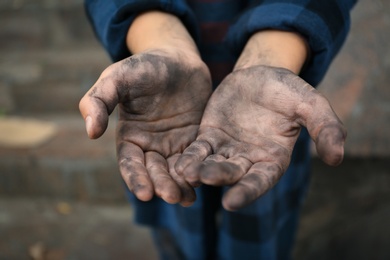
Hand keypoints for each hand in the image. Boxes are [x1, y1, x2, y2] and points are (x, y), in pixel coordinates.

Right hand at [79, 49, 211, 205]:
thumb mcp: (117, 78)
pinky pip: (196, 159)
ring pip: (176, 170)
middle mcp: (151, 145)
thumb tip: (91, 133)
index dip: (136, 179)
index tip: (144, 194)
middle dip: (162, 185)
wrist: (177, 57)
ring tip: (188, 198)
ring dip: (181, 185)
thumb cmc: (143, 66)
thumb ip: (99, 100)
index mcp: (130, 136)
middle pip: (155, 172)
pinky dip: (198, 171)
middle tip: (172, 197)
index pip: (130, 164)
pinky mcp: (195, 139)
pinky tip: (205, 182)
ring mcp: (174, 144)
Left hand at [175, 65, 345, 210]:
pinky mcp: (209, 137)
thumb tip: (338, 158)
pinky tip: (178, 163)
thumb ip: (325, 128)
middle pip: (232, 174)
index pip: (260, 181)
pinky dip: (190, 157)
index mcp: (273, 158)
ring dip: (199, 170)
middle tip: (205, 179)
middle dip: (219, 177)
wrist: (261, 74)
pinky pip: (198, 150)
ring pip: (211, 164)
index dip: (248, 191)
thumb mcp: (311, 104)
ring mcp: (227, 150)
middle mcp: (248, 160)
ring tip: (186, 173)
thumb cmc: (288, 90)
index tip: (232, 202)